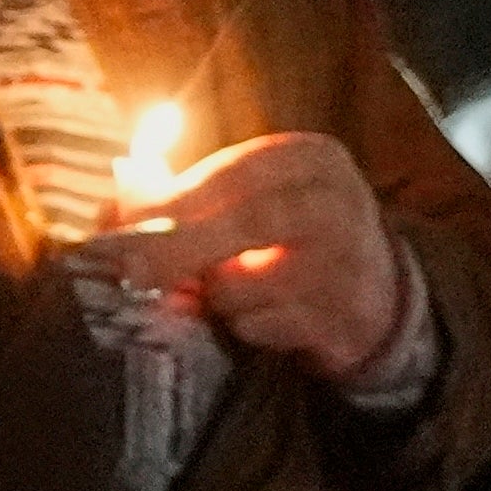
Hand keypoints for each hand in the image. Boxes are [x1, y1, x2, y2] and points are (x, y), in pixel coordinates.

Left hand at [61, 130, 408, 374]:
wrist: (374, 294)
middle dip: (177, 247)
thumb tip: (116, 201)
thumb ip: (182, 193)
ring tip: (224, 290)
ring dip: (213, 296)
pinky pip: (259, 329)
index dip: (172, 199)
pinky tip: (257, 317)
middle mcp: (337, 205)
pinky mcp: (342, 321)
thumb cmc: (286, 235)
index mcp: (310, 161)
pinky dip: (241, 327)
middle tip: (129, 271)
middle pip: (248, 222)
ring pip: (244, 285)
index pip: (234, 173)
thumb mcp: (247, 197)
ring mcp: (346, 266)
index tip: (122, 222)